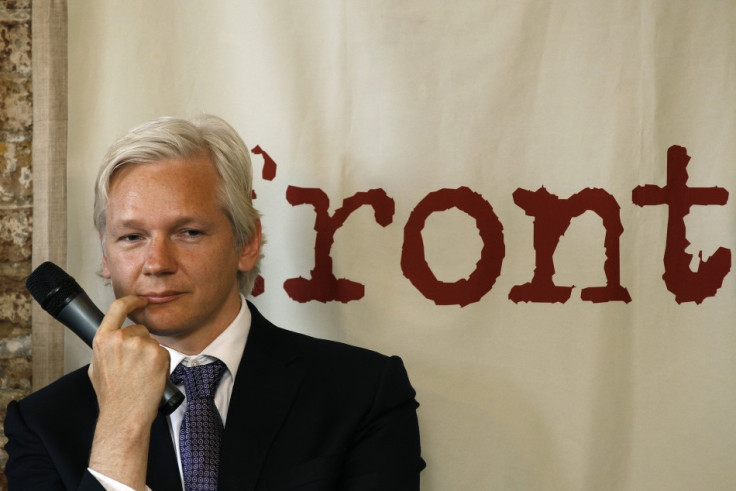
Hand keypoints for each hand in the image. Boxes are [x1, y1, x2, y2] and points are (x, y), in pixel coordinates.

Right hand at [88, 295, 168, 489]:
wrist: (124, 415)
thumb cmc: (112, 395)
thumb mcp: (97, 366)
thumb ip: (106, 346)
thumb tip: (112, 335)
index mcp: (103, 339)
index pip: (118, 308)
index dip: (132, 301)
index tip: (140, 300)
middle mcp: (121, 338)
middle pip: (140, 330)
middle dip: (141, 344)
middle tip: (134, 368)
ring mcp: (140, 345)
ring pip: (152, 342)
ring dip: (151, 355)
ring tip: (140, 375)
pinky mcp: (157, 354)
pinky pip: (163, 352)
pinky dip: (161, 363)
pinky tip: (150, 376)